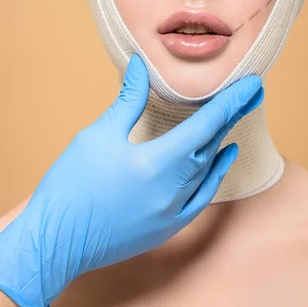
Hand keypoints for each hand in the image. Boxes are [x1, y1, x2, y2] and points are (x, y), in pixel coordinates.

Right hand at [0, 54, 263, 306]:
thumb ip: (128, 99)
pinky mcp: (166, 228)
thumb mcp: (99, 134)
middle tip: (251, 94)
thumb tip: (140, 65)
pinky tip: (225, 158)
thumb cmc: (71, 185)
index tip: (253, 85)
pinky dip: (216, 175)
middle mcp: (173, 190)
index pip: (206, 125)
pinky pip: (202, 198)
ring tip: (235, 117)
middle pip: (212, 145)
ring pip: (208, 169)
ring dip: (223, 140)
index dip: (232, 102)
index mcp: (157, 163)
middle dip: (233, 116)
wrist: (53, 241)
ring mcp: (172, 212)